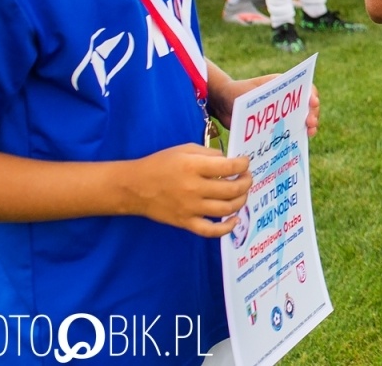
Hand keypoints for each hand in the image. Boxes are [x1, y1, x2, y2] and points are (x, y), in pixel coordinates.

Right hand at [125, 144, 251, 237]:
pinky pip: (210, 231)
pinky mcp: (185, 222)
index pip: (229, 167)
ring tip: (242, 193)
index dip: (243, 164)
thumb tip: (230, 161)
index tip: (245, 163)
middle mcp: (194, 189)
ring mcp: (190, 208)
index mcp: (193, 167)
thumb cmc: (161, 164)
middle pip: (232, 189)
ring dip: (241, 200)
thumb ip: (209, 154)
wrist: (134, 187)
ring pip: (227, 209)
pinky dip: (227, 228)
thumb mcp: (185, 150)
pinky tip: (235, 220)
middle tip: (247, 177)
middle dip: (246, 182)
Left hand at [210, 77, 321, 138]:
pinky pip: (290, 129)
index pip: (305, 87)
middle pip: (307, 105)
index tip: (312, 104)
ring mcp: (283, 111)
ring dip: (308, 125)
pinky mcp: (276, 124)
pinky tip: (299, 141)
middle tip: (311, 123)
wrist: (222, 104)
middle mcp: (287, 98)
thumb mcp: (247, 92)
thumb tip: (273, 110)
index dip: (312, 95)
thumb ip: (259, 99)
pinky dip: (296, 135)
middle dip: (313, 113)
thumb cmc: (235, 93)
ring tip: (310, 132)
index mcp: (284, 84)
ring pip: (302, 118)